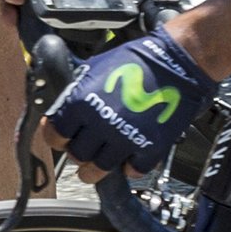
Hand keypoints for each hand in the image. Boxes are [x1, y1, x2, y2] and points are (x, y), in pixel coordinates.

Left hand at [47, 26, 215, 178]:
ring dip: (96, 170)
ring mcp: (125, 140)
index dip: (57, 138)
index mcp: (81, 103)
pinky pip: (132, 171)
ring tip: (98, 166)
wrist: (175, 63)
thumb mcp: (94, 68)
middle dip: (78, 154)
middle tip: (84, 149)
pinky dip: (129, 167)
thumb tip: (63, 110)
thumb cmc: (137, 60)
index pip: (54, 135)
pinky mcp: (149, 150)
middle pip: (77, 156)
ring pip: (99, 170)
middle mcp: (100, 125)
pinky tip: (129, 157)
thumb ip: (76, 93)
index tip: (62, 137)